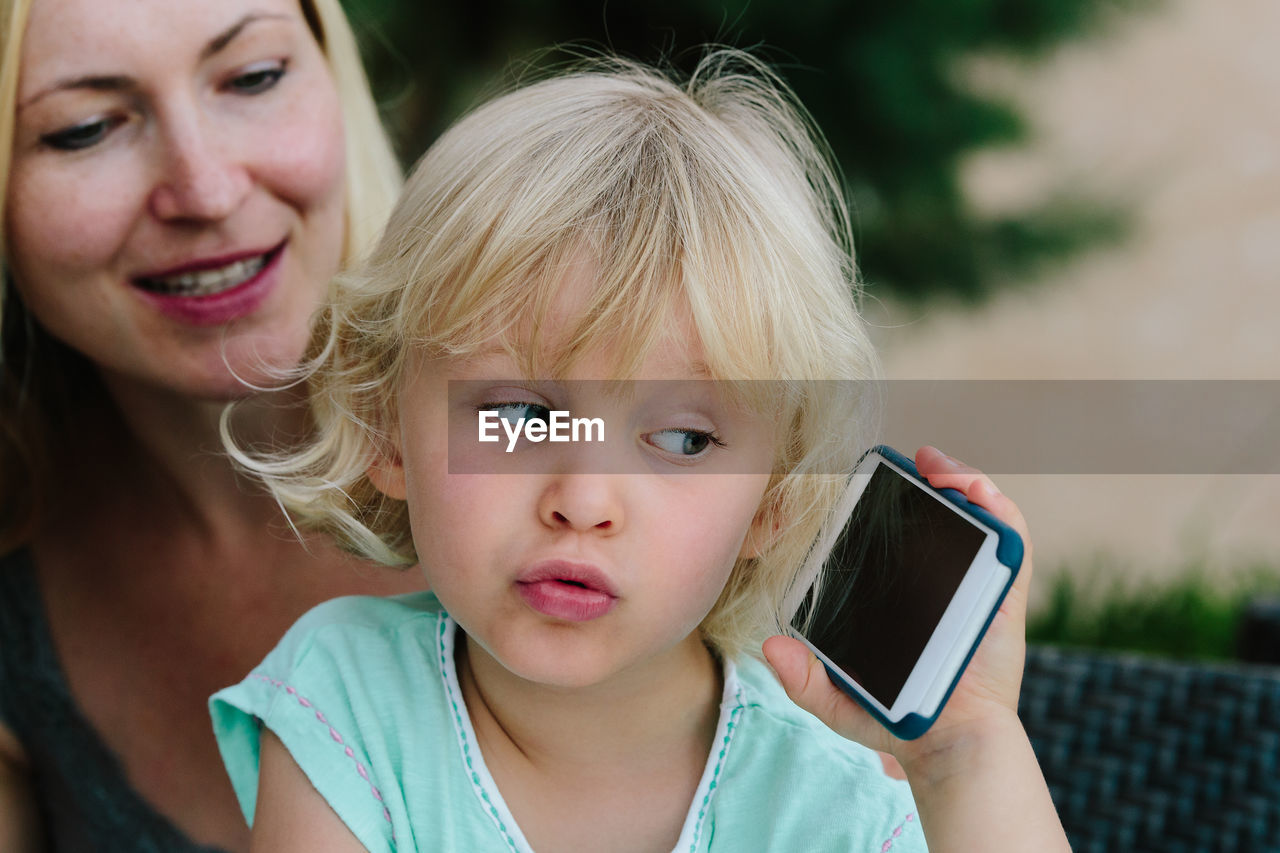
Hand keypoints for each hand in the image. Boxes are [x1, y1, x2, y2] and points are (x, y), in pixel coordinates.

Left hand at [762, 446, 1031, 768]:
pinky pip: (1011, 540)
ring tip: (935, 465)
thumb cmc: (897, 720)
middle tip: (909, 463)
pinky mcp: (1006, 595)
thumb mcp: (836, 699)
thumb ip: (802, 679)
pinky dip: (997, 507)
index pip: (904, 538)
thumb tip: (771, 648)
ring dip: (961, 480)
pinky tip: (972, 490)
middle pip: (943, 517)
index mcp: (909, 595)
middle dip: (929, 481)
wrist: (947, 746)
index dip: (893, 505)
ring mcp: (977, 586)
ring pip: (977, 518)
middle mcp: (945, 584)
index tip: (869, 482)